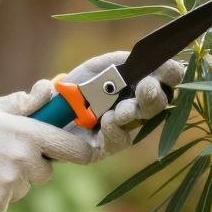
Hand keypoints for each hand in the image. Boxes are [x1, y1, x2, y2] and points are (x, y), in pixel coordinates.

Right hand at [0, 90, 95, 211]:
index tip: (85, 152)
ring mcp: (11, 184)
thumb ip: (24, 103)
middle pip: (45, 171)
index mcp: (28, 134)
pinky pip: (6, 200)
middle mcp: (24, 161)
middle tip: (7, 153)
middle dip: (33, 164)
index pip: (72, 148)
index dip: (82, 152)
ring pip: (24, 186)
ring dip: (12, 179)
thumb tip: (49, 88)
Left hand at [30, 51, 185, 160]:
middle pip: (158, 102)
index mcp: (138, 84)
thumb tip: (136, 62)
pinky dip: (115, 129)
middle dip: (154, 94)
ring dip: (135, 112)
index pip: (165, 78)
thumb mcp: (95, 68)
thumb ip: (117, 62)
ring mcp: (124, 129)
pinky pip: (117, 141)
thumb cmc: (72, 89)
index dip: (170, 73)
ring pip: (140, 122)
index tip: (167, 69)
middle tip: (146, 87)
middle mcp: (136, 106)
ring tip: (123, 110)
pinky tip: (108, 121)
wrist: (41, 114)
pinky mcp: (105, 149)